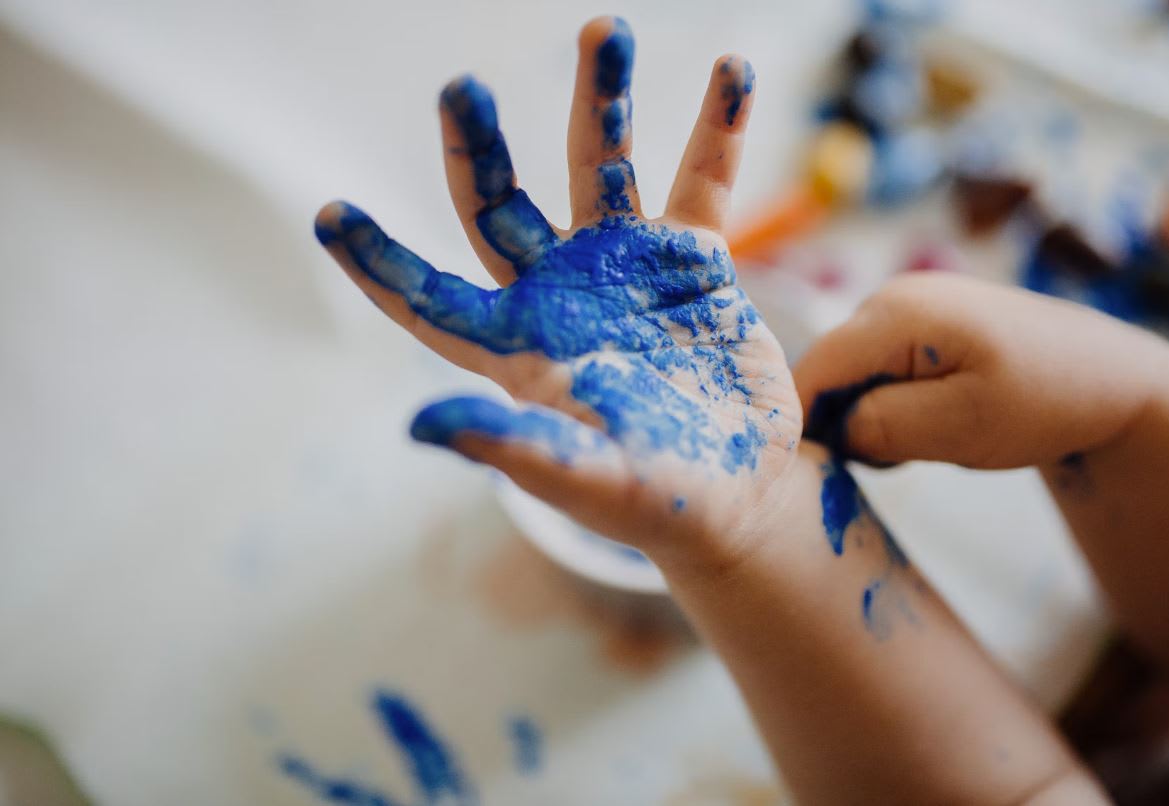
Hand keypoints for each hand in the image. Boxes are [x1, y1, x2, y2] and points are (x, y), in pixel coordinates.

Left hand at [314, 17, 800, 570]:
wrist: (741, 490)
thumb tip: (418, 425)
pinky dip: (716, 130)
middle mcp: (560, 292)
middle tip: (462, 87)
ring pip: (600, 166)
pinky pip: (701, 181)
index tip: (329, 214)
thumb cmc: (658, 501)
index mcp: (518, 347)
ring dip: (602, 100)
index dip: (379, 260)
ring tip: (607, 30)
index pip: (430, 297)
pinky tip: (733, 71)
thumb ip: (515, 446)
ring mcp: (625, 266)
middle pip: (501, 204)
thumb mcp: (587, 479)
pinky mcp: (691, 260)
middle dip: (480, 146)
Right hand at [794, 272, 1168, 468]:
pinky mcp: (920, 323)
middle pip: (828, 371)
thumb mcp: (961, 427)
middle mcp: (891, 297)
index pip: (813, 370)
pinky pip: (877, 369)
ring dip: (869, 417)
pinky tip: (931, 422)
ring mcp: (906, 305)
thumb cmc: (1044, 402)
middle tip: (895, 461)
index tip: (824, 471)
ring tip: (924, 442)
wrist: (1111, 377)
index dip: (803, 424)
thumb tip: (831, 429)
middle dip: (844, 422)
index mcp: (897, 313)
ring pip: (851, 374)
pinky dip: (890, 404)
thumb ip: (881, 426)